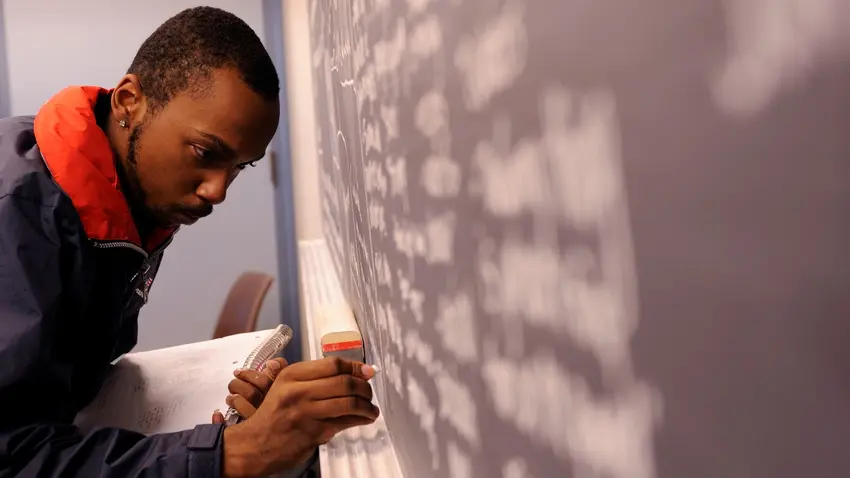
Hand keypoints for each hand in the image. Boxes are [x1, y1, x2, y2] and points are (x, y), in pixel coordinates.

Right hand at [221, 357, 377, 477]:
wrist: (254, 444)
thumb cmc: (274, 413)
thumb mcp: (286, 386)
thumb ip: (315, 378)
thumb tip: (354, 372)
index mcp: (292, 375)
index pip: (333, 364)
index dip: (355, 367)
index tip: (367, 372)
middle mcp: (299, 391)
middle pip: (344, 382)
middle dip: (364, 387)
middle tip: (369, 393)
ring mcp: (306, 412)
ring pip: (349, 403)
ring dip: (367, 405)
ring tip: (371, 409)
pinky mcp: (314, 432)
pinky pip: (345, 422)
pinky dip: (360, 419)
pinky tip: (365, 419)